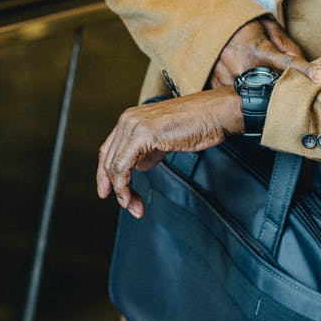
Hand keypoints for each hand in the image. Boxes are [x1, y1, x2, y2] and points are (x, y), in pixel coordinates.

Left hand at [98, 87, 242, 217]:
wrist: (216, 114)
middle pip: (108, 160)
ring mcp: (134, 125)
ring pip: (113, 166)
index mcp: (131, 118)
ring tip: (134, 206)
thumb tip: (139, 165)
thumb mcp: (166, 139)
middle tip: (130, 206)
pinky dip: (124, 186)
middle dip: (116, 189)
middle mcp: (128, 119)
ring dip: (122, 192)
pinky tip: (132, 197)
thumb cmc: (199, 124)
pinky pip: (122, 166)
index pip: (108, 150)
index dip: (104, 174)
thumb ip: (149, 152)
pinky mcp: (143, 135)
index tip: (108, 193)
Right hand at [211, 18, 320, 88]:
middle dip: (281, 86)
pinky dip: (242, 93)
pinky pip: (235, 96)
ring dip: (260, 91)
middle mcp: (241, 67)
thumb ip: (287, 45)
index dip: (305, 70)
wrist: (204, 23)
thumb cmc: (240, 24)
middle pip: (272, 86)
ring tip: (257, 80)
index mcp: (257, 50)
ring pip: (253, 95)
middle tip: (283, 83)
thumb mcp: (266, 26)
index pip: (287, 64)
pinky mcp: (216, 86)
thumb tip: (304, 61)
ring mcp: (227, 79)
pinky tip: (242, 84)